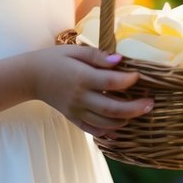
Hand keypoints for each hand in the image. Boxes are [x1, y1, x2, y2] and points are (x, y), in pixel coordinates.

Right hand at [30, 45, 151, 136]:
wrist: (31, 77)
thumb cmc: (55, 59)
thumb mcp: (74, 50)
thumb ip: (97, 55)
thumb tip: (120, 60)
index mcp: (81, 78)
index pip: (110, 82)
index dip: (127, 80)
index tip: (139, 76)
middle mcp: (80, 97)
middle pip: (111, 109)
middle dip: (134, 108)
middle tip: (150, 104)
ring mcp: (76, 111)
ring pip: (105, 123)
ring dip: (125, 120)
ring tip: (139, 112)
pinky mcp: (73, 118)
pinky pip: (93, 130)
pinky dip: (109, 131)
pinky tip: (121, 126)